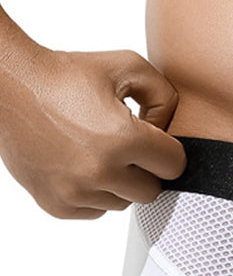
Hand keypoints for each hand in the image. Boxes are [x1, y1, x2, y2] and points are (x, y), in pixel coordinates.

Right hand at [0, 46, 186, 218]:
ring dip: (118, 182)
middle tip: (125, 146)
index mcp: (123, 139)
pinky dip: (93, 193)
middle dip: (144, 169)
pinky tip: (79, 164)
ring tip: (97, 151)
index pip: (174, 165)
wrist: (10, 85)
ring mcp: (76, 192)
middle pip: (151, 191)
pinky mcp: (57, 204)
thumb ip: (165, 96)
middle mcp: (100, 171)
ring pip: (122, 203)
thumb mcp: (127, 65)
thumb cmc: (66, 75)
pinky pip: (95, 210)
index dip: (167, 149)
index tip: (152, 139)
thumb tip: (169, 132)